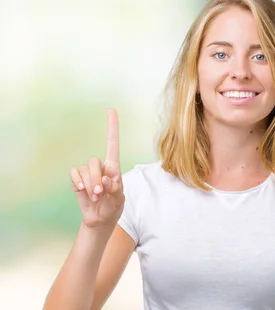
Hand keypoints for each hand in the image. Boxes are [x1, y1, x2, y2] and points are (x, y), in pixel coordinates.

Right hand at [69, 108, 124, 228]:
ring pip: (84, 168)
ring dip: (89, 183)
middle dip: (96, 179)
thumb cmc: (113, 207)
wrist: (100, 220)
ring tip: (95, 196)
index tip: (111, 110)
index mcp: (114, 168)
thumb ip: (115, 189)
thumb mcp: (118, 200)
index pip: (113, 144)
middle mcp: (101, 167)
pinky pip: (74, 173)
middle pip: (94, 162)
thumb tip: (107, 178)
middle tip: (100, 193)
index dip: (112, 127)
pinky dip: (77, 181)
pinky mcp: (77, 179)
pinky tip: (82, 191)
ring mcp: (88, 173)